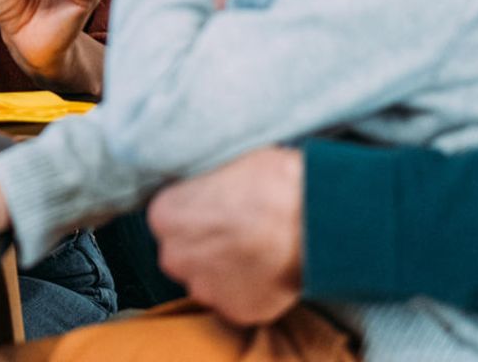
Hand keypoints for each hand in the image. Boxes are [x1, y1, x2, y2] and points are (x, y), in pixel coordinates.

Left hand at [148, 147, 304, 324]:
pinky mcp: (238, 313)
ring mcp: (206, 289)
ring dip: (224, 270)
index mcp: (166, 215)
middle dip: (203, 245)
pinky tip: (268, 269)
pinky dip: (250, 289)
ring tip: (255, 250)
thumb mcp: (223, 164)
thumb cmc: (270, 182)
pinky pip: (237, 300)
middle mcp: (176, 256)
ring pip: (208, 280)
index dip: (193, 213)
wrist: (311, 220)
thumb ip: (202, 187)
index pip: (168, 218)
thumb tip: (205, 189)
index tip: (213, 209)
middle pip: (182, 252)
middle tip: (235, 231)